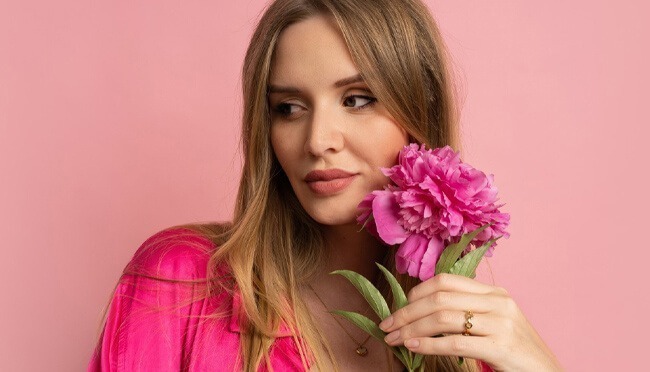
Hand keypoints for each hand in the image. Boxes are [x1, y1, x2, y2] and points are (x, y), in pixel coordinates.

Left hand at [378, 273, 561, 371]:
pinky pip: (455, 342)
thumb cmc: (515, 352)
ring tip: (396, 339)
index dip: (416, 293)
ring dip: (412, 329)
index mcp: (494, 292)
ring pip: (443, 318)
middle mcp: (498, 302)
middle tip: (387, 326)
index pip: (445, 281)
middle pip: (439, 298)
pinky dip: (429, 344)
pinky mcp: (501, 347)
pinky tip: (414, 347)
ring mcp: (501, 323)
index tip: (398, 308)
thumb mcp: (493, 323)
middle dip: (407, 312)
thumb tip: (422, 311)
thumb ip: (466, 312)